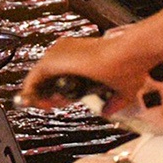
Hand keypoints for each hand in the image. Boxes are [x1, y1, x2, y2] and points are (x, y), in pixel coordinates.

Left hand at [19, 31, 154, 111]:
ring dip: (42, 95)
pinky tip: (39, 104)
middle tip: (56, 105)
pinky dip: (31, 94)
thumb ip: (114, 102)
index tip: (65, 101)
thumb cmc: (132, 65)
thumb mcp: (124, 88)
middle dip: (50, 94)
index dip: (62, 92)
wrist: (129, 54)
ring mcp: (58, 54)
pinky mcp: (51, 61)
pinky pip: (32, 81)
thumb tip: (107, 111)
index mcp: (84, 56)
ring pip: (39, 78)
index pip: (64, 74)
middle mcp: (69, 51)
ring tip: (50, 106)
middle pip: (48, 76)